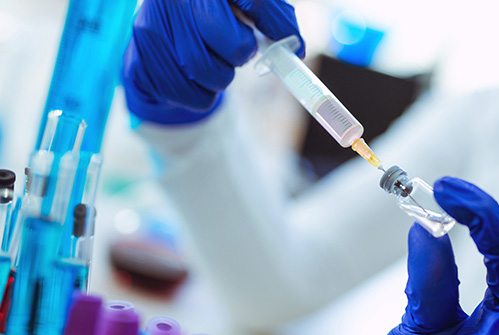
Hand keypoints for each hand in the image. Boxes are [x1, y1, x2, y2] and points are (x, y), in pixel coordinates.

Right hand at [122, 0, 304, 124]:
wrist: (159, 35)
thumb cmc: (209, 17)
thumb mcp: (239, 5)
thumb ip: (271, 16)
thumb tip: (295, 49)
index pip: (255, 1)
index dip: (276, 25)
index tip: (287, 45)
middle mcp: (172, 0)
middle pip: (234, 46)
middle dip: (241, 54)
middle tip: (236, 50)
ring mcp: (150, 30)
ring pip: (209, 74)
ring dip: (221, 77)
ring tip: (212, 62)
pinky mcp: (138, 62)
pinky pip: (190, 96)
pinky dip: (201, 95)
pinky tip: (193, 77)